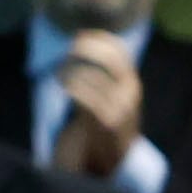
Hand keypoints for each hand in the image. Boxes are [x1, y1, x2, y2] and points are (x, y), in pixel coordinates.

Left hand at [52, 33, 144, 179]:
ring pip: (91, 76)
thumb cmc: (109, 121)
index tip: (79, 35)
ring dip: (70, 70)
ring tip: (59, 72)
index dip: (98, 38)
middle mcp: (130, 92)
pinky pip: (84, 95)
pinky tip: (62, 85)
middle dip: (86, 48)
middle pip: (107, 58)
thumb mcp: (117, 95)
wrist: (117, 158)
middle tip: (68, 48)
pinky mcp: (105, 121)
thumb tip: (86, 43)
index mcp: (133, 82)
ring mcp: (119, 107)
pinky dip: (70, 86)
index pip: (119, 50)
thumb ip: (108, 74)